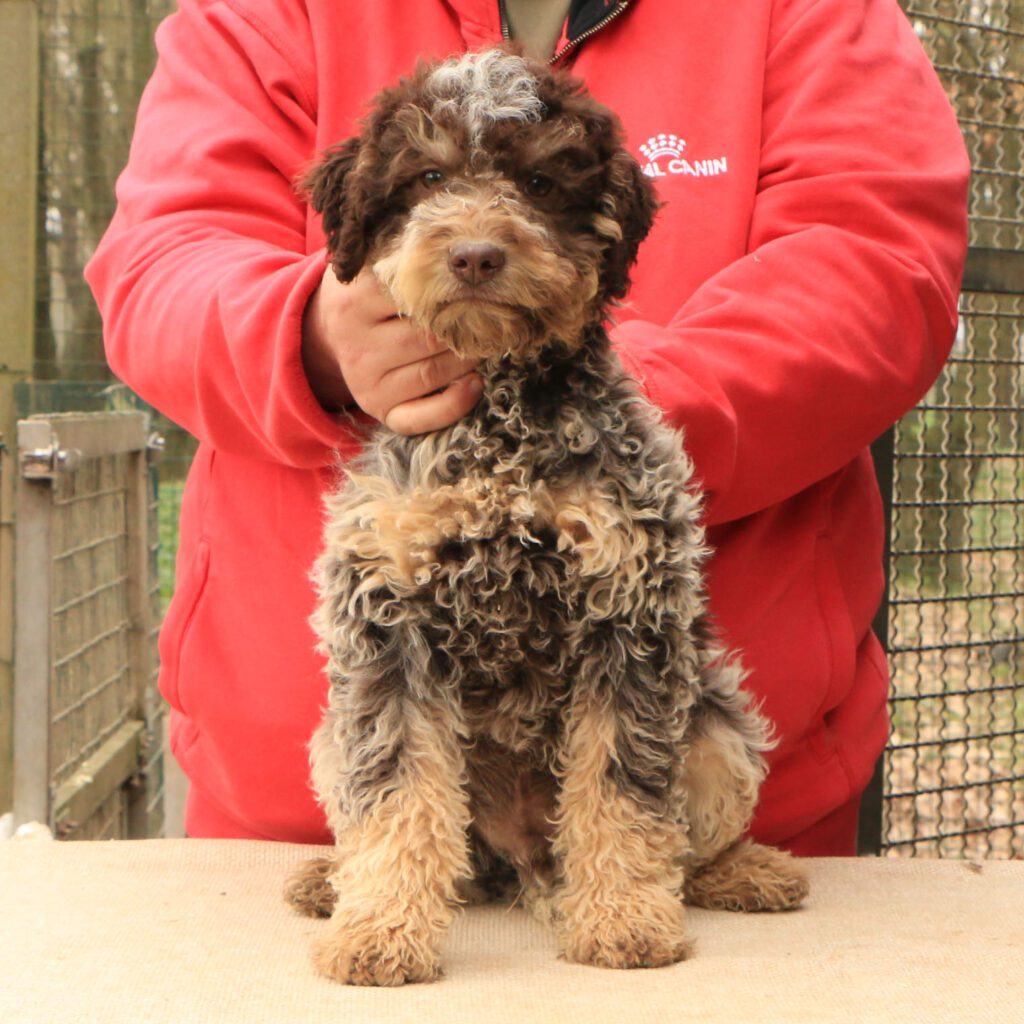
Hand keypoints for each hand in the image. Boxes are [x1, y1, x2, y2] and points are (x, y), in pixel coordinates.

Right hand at [301, 266, 482, 434]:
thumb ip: (401, 252)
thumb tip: (457, 242)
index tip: (470, 285)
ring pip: (433, 373)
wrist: (326, 333)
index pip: (412, 295)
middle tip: (487, 316)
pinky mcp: (380, 411)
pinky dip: (455, 404)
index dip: (448, 291)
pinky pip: (421, 418)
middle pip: (428, 337)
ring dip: (468, 359)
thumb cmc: (366, 292)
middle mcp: (356, 345)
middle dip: (464, 327)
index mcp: (353, 301)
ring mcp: (366, 383)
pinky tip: (475, 383)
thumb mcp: (371, 263)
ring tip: (481, 343)